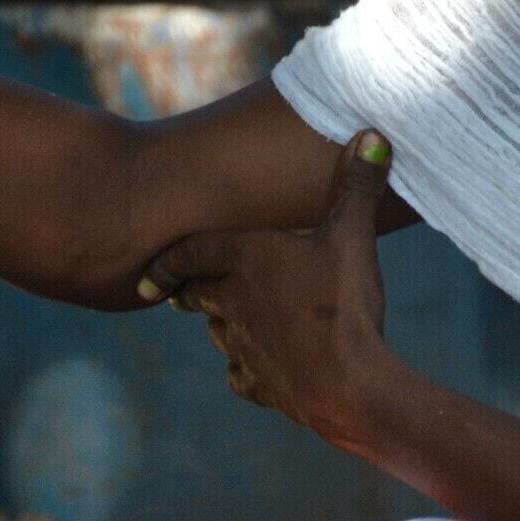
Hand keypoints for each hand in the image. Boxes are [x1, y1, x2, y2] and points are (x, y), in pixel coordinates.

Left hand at [146, 131, 397, 445]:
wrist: (348, 386)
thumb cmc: (343, 303)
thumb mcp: (354, 235)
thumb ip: (358, 185)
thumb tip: (372, 134)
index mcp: (245, 259)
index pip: (189, 253)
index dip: (166, 261)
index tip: (147, 275)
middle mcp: (232, 302)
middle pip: (197, 294)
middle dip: (190, 289)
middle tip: (183, 290)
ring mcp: (243, 348)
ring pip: (218, 333)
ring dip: (220, 324)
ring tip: (226, 320)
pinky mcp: (261, 386)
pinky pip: (242, 376)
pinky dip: (246, 369)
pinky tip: (260, 367)